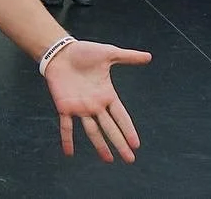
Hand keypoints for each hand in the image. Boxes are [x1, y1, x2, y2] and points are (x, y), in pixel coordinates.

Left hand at [43, 40, 151, 162]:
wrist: (60, 52)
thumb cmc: (84, 52)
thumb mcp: (109, 53)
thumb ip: (128, 57)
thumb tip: (149, 56)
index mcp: (107, 94)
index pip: (121, 116)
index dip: (128, 130)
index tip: (136, 144)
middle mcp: (95, 105)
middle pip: (110, 128)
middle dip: (120, 143)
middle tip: (129, 159)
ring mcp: (80, 108)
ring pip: (92, 131)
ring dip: (100, 145)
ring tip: (108, 159)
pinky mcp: (64, 107)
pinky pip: (66, 126)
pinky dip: (67, 139)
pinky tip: (69, 153)